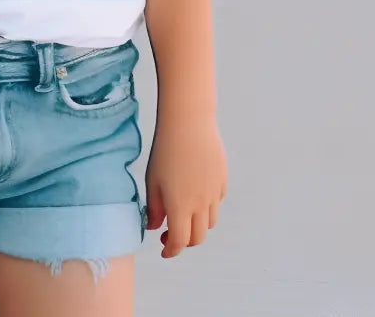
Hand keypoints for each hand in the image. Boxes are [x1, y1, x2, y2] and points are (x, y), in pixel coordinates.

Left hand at [145, 112, 226, 257]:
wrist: (188, 123)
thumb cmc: (165, 150)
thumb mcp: (152, 181)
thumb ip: (153, 208)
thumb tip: (154, 226)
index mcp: (181, 206)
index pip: (179, 241)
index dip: (171, 251)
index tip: (163, 250)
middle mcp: (201, 204)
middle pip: (198, 237)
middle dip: (184, 242)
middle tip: (169, 234)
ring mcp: (215, 193)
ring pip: (210, 222)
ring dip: (197, 226)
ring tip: (182, 214)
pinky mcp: (222, 180)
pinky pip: (217, 203)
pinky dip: (206, 208)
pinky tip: (194, 196)